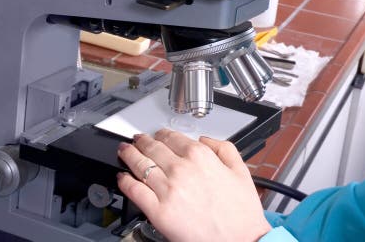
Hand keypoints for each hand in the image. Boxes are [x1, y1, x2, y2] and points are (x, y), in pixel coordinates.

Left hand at [117, 129, 271, 241]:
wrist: (239, 240)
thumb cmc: (240, 212)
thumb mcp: (241, 170)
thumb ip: (223, 148)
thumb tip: (205, 140)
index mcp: (201, 157)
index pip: (172, 137)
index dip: (161, 134)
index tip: (158, 135)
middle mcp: (181, 169)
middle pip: (153, 148)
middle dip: (141, 141)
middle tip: (136, 140)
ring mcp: (168, 190)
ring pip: (140, 165)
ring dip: (129, 155)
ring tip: (124, 151)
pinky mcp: (158, 211)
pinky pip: (135, 191)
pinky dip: (125, 182)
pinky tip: (123, 178)